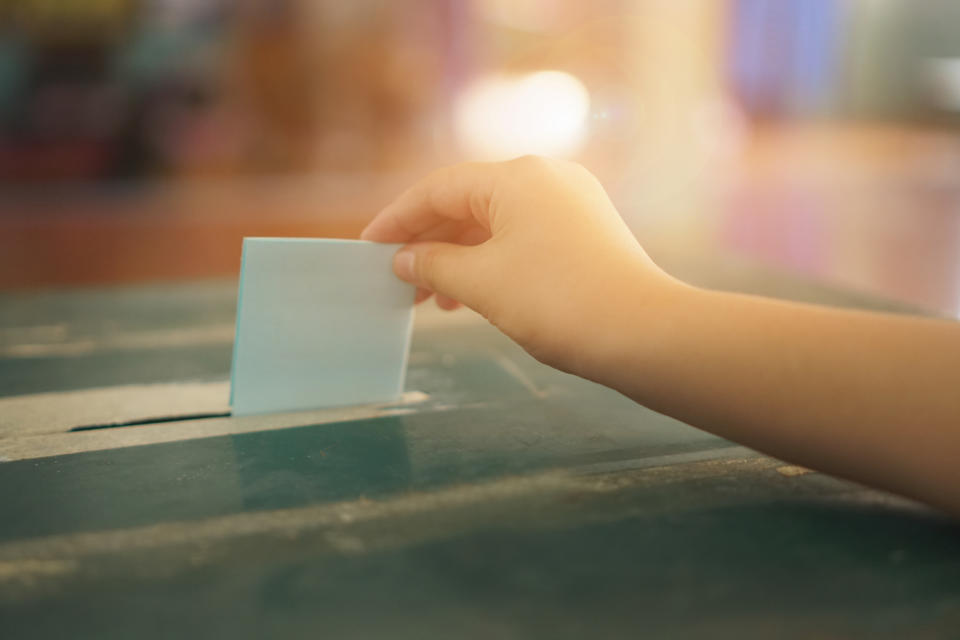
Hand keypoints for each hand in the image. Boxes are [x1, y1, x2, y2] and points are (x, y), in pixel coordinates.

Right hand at [361, 156, 678, 376]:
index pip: (439, 189)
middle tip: (398, 282)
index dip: (398, 219)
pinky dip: (492, 262)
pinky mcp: (588, 231)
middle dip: (429, 244)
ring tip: (433, 300)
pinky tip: (474, 295)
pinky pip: (524, 238)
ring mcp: (572, 203)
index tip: (368, 247)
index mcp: (517, 177)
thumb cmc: (555, 301)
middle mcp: (546, 178)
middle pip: (468, 204)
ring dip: (459, 258)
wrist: (642, 333)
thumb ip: (433, 265)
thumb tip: (405, 259)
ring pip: (497, 224)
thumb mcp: (481, 283)